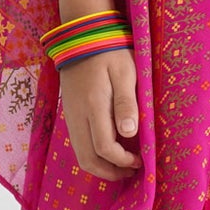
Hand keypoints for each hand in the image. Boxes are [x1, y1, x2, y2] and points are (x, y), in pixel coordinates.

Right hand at [64, 50, 141, 179]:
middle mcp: (78, 116)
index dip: (122, 161)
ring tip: (122, 165)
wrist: (82, 37)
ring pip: (80, 154)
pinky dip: (92, 155)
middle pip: (88, 160)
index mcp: (93, 107)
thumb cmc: (110, 53)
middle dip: (110, 172)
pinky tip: (109, 151)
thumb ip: (126, 103)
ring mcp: (71, 117)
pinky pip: (78, 144)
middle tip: (131, 172)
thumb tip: (130, 134)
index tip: (139, 161)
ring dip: (100, 166)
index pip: (104, 148)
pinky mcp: (70, 114)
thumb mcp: (126, 73)